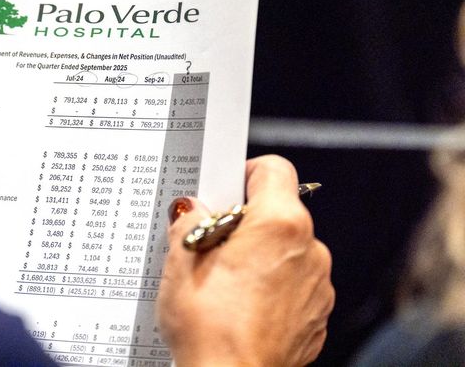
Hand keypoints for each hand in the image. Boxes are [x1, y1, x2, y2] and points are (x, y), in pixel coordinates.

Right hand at [157, 155, 333, 366]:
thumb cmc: (210, 328)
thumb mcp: (180, 261)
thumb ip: (189, 223)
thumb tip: (192, 212)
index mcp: (280, 224)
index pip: (274, 169)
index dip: (244, 174)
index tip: (223, 190)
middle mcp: (310, 249)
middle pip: (277, 213)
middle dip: (244, 222)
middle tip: (208, 244)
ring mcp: (318, 285)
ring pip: (286, 250)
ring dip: (258, 256)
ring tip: (221, 282)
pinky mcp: (317, 315)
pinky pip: (293, 284)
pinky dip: (270, 287)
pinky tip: (240, 306)